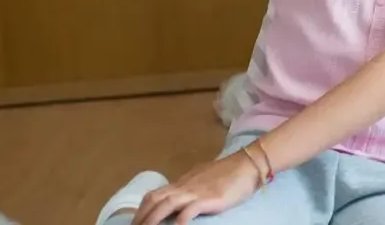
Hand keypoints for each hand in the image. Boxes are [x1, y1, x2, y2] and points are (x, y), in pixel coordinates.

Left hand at [133, 152, 260, 224]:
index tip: (136, 223)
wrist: (248, 164)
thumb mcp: (204, 179)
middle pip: (154, 199)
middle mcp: (184, 187)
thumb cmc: (229, 173)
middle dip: (141, 217)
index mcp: (182, 183)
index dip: (142, 210)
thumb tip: (181, 196)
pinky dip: (180, 220)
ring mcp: (195, 192)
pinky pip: (189, 209)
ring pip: (165, 204)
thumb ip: (191, 187)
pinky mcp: (209, 198)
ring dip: (152, 219)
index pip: (154, 195)